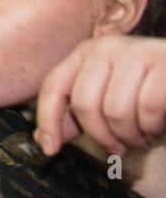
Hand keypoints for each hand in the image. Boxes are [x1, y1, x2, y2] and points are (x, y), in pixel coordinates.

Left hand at [35, 36, 165, 156]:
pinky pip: (148, 107)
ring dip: (130, 136)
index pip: (53, 86)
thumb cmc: (144, 89)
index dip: (47, 120)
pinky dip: (151, 127)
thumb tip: (43, 141)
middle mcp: (107, 47)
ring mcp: (137, 52)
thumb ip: (76, 115)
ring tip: (140, 139)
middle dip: (101, 136)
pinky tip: (156, 129)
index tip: (51, 150)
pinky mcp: (165, 63)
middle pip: (84, 104)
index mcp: (85, 53)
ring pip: (116, 110)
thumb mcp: (106, 98)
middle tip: (118, 149)